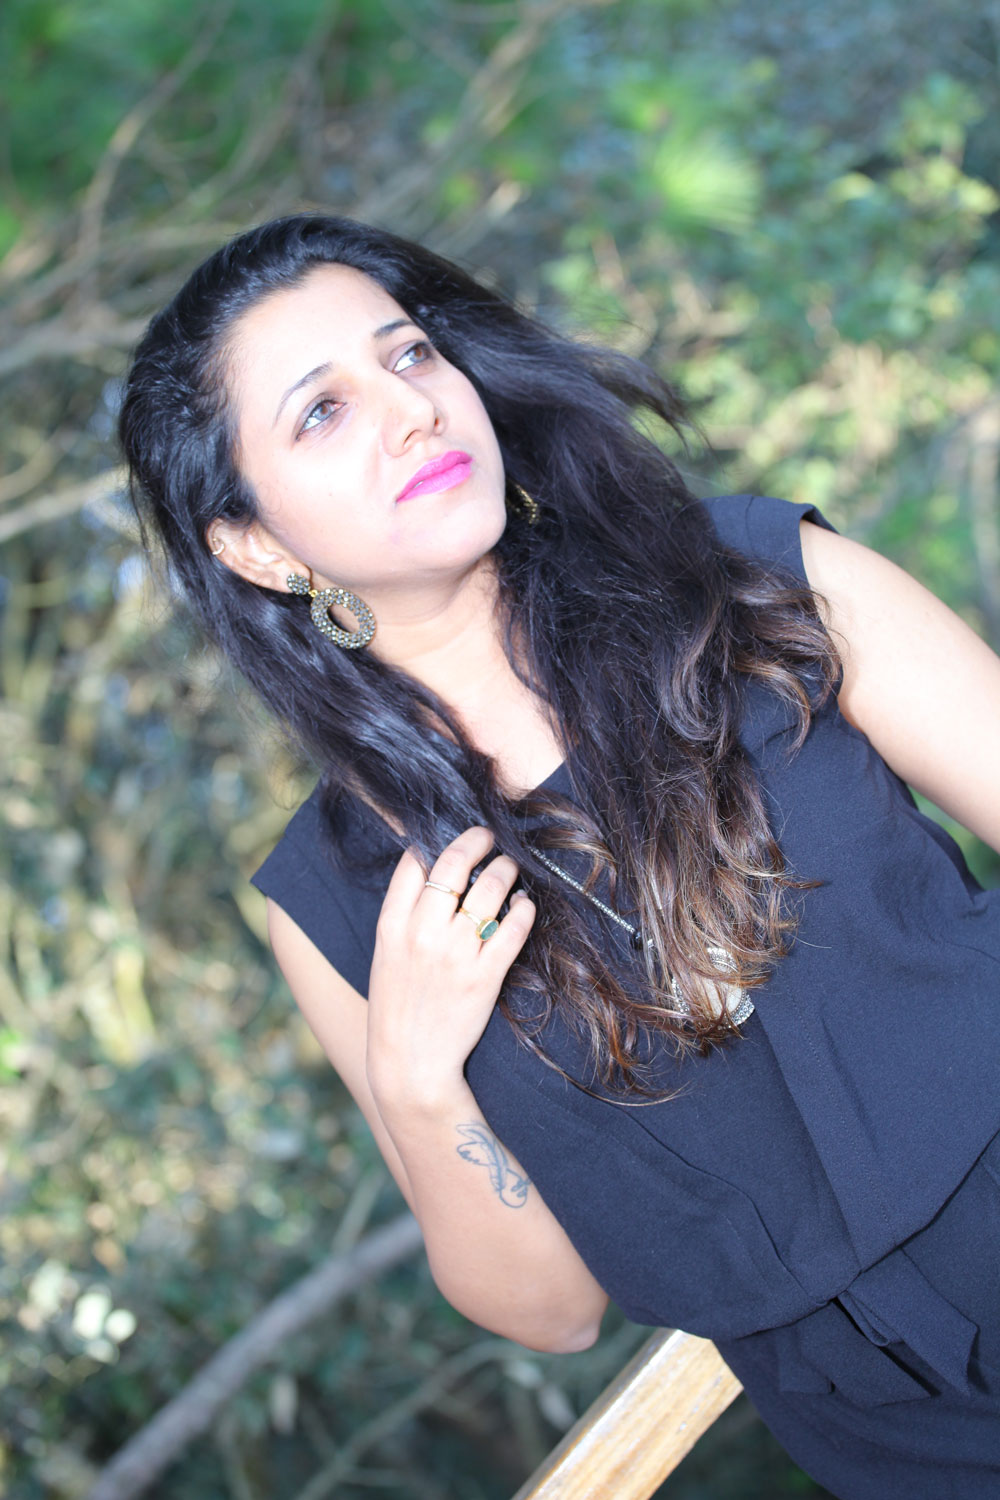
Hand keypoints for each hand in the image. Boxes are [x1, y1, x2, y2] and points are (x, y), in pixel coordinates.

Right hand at [366, 827, 535, 1113]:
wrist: (410, 1065)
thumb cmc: (397, 1009)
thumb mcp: (385, 958)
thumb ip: (402, 917)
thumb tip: (427, 872)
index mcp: (391, 928)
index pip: (413, 865)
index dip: (433, 843)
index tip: (450, 840)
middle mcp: (422, 934)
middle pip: (454, 864)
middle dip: (476, 841)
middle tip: (488, 837)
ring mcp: (455, 954)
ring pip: (489, 889)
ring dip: (505, 870)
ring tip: (510, 868)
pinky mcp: (485, 976)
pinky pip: (513, 928)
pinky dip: (523, 909)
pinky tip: (524, 905)